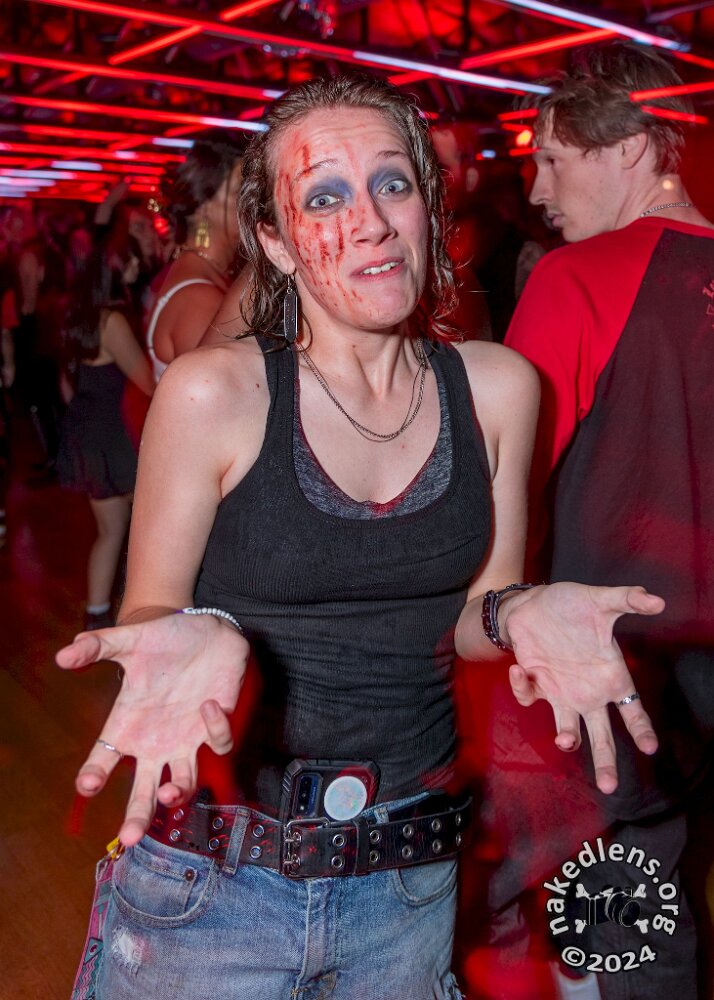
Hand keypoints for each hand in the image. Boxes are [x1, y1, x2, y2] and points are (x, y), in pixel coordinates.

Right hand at [56, 613, 248, 845]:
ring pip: (183, 784)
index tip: (87, 785)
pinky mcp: (215, 727)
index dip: (94, 774)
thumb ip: (98, 646)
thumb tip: (63, 654)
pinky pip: (217, 744)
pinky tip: (207, 705)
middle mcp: (156, 741)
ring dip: (179, 793)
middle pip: (143, 790)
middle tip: (129, 837)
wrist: (206, 630)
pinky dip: (215, 730)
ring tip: (170, 793)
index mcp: (128, 725)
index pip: (104, 759)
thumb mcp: (130, 640)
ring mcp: (187, 738)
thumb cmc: (164, 640)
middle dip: (137, 814)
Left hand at [502, 583, 664, 793]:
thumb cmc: (571, 604)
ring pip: (568, 731)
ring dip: (566, 739)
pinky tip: (519, 669)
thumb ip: (627, 599)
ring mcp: (561, 693)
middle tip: (611, 786)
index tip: (649, 747)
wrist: (533, 604)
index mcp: (611, 676)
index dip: (640, 728)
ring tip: (565, 741)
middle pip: (602, 736)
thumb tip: (656, 600)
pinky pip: (529, 698)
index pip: (632, 709)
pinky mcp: (536, 685)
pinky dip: (522, 688)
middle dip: (606, 761)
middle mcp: (588, 692)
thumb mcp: (600, 599)